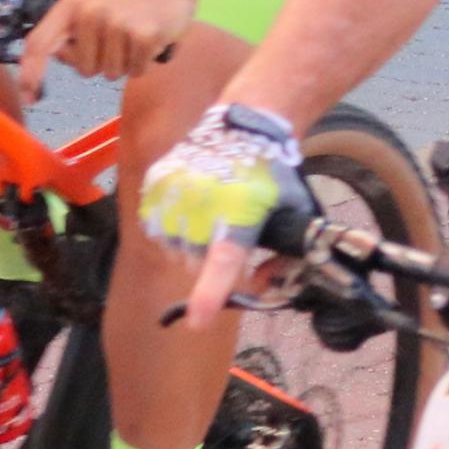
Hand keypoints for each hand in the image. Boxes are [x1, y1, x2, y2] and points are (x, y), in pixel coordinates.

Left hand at [25, 0, 203, 87]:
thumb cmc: (123, 3)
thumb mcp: (88, 9)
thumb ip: (67, 34)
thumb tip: (59, 57)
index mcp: (71, 5)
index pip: (39, 43)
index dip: (30, 72)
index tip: (28, 98)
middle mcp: (91, 12)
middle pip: (83, 69)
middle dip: (100, 63)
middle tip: (116, 39)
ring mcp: (118, 23)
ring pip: (109, 73)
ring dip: (123, 63)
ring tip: (132, 38)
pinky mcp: (144, 36)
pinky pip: (134, 72)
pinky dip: (142, 64)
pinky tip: (147, 42)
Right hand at [145, 104, 314, 327]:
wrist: (245, 127)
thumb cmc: (272, 179)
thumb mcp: (293, 216)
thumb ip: (286, 259)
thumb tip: (259, 288)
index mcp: (240, 215)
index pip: (224, 261)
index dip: (211, 293)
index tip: (198, 322)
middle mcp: (203, 204)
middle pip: (194, 264)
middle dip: (208, 263)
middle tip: (225, 238)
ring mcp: (175, 192)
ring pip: (172, 247)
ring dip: (187, 246)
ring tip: (209, 219)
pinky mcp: (157, 183)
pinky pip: (155, 226)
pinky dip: (170, 227)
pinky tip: (191, 209)